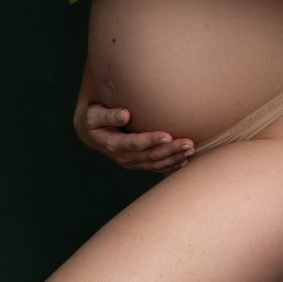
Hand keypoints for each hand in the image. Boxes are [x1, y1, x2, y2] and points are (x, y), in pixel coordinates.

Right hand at [74, 102, 195, 172]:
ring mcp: (132, 162)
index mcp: (112, 144)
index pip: (135, 144)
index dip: (151, 140)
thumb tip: (126, 114)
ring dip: (174, 158)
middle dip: (171, 151)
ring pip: (156, 163)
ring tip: (192, 150)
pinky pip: (156, 167)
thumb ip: (108, 115)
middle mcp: (123, 157)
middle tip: (189, 143)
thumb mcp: (93, 115)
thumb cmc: (93, 119)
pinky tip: (185, 161)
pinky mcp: (138, 163)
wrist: (91, 132)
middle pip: (150, 156)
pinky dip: (171, 166)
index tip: (167, 135)